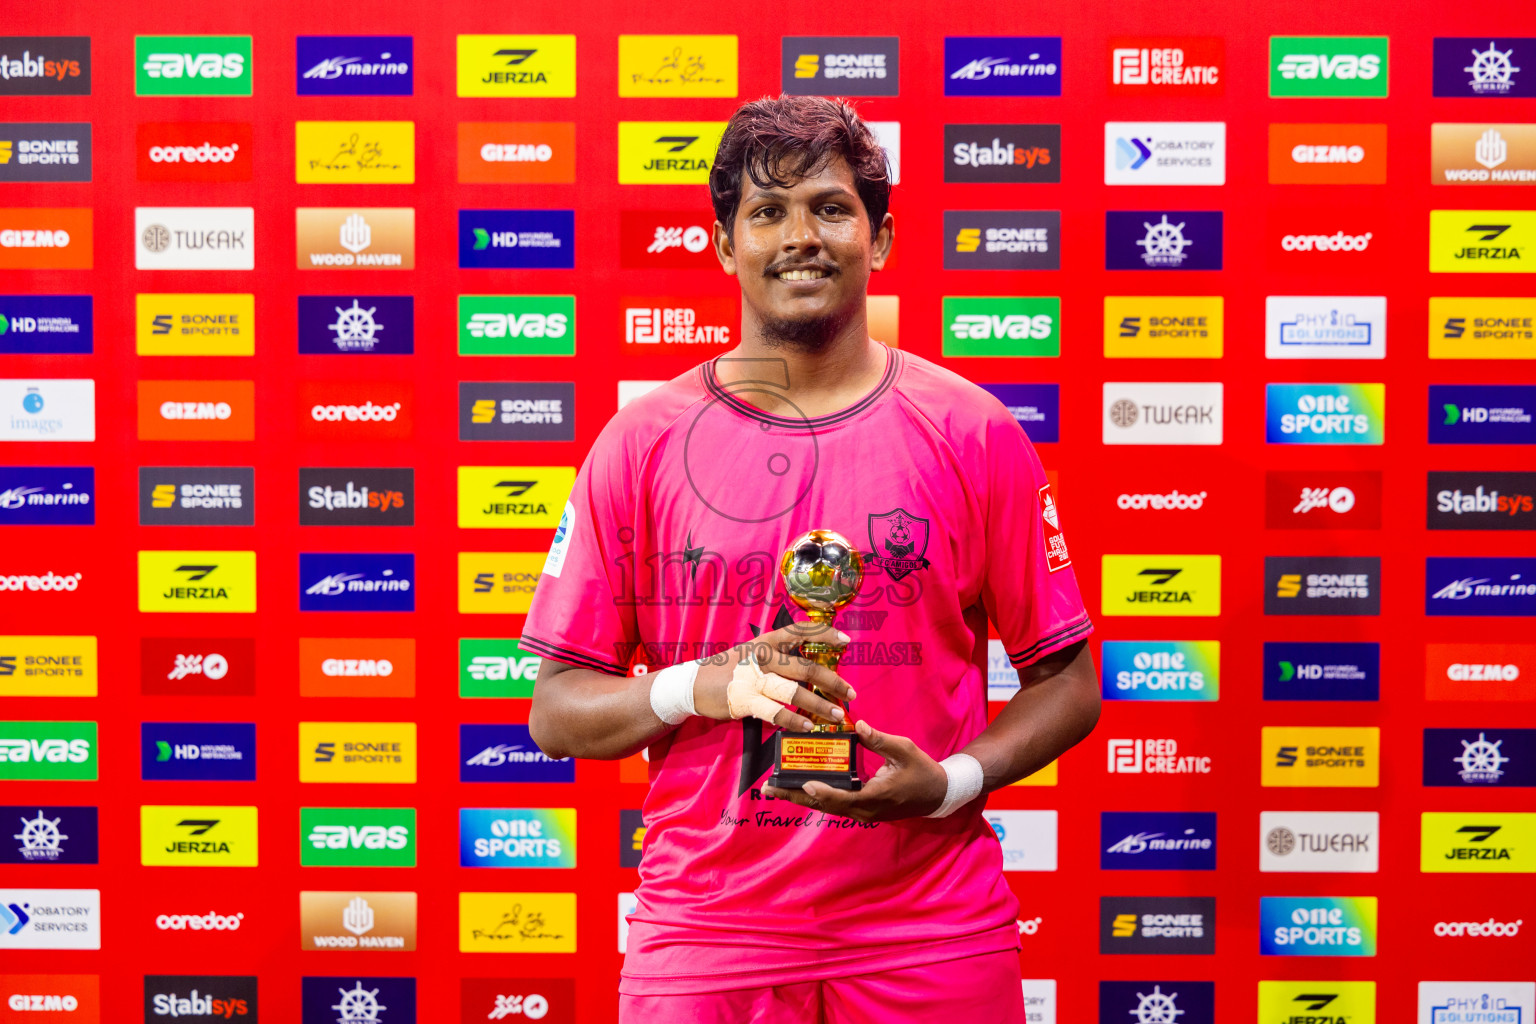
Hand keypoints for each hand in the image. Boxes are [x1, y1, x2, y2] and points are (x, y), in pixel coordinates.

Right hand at [692, 621, 854, 732]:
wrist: (692, 684)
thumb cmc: (728, 669)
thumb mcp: (752, 653)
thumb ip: (779, 658)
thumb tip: (811, 670)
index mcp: (767, 641)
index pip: (801, 631)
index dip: (826, 635)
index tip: (846, 642)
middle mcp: (763, 657)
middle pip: (807, 667)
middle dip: (833, 682)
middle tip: (850, 693)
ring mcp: (754, 678)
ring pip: (796, 691)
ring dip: (820, 704)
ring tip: (837, 714)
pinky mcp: (746, 700)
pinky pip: (776, 712)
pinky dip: (795, 720)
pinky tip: (808, 726)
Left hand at [764, 720, 950, 822]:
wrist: (937, 794)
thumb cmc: (922, 771)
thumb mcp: (904, 750)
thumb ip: (880, 739)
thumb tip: (856, 725)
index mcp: (876, 796)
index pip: (844, 799)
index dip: (824, 793)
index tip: (806, 784)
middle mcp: (865, 809)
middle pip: (825, 806)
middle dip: (796, 796)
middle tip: (769, 788)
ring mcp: (862, 811)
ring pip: (826, 807)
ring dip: (801, 797)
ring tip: (776, 788)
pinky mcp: (861, 808)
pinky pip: (833, 804)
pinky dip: (814, 796)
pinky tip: (799, 786)